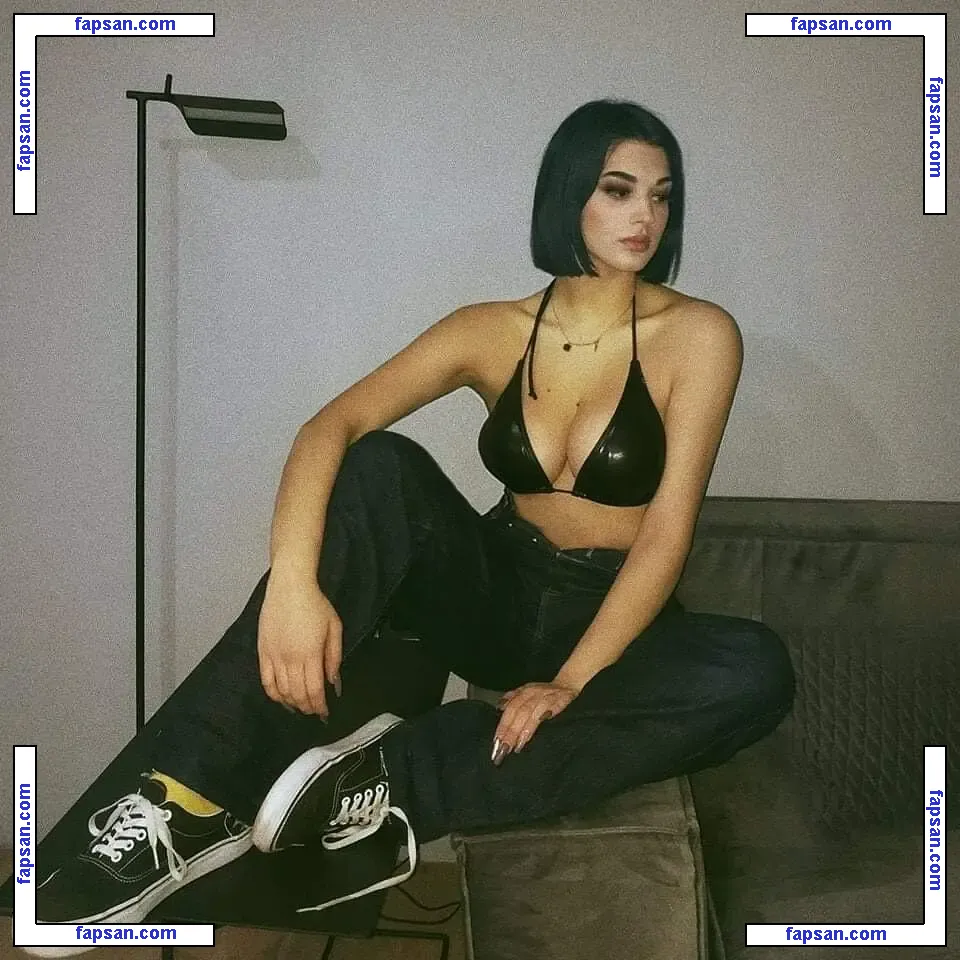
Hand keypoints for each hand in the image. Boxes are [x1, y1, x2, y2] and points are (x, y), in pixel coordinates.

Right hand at [257, 570, 341, 717]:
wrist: (290, 587)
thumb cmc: (316, 605)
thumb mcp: (335, 628)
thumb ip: (334, 657)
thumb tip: (334, 682)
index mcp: (310, 654)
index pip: (314, 690)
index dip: (320, 706)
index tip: (325, 713)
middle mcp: (290, 659)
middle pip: (298, 694)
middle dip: (308, 707)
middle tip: (315, 711)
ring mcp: (273, 656)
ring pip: (281, 691)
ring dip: (292, 703)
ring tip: (301, 706)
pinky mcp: (262, 652)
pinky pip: (265, 681)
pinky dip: (274, 694)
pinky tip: (282, 698)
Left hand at [491, 681, 577, 764]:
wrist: (568, 683)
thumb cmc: (544, 692)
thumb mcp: (526, 692)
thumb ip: (513, 699)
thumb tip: (499, 708)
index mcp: (523, 692)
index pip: (510, 710)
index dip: (503, 726)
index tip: (496, 743)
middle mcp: (533, 693)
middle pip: (518, 712)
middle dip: (510, 732)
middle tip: (505, 749)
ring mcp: (547, 695)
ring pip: (532, 711)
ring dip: (524, 729)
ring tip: (518, 746)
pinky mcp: (562, 698)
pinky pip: (552, 707)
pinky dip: (544, 716)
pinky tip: (541, 725)